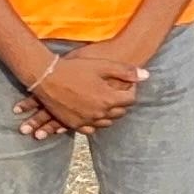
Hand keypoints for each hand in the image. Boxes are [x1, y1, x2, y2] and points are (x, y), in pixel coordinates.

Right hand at [29, 45, 145, 133]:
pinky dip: (94, 122)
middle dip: (121, 102)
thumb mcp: (103, 65)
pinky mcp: (73, 124)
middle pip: (119, 112)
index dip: (131, 90)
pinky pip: (90, 128)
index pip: (130, 99)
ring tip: (106, 102)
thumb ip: (126, 71)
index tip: (127, 83)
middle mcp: (99, 113)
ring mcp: (85, 120)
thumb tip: (146, 76)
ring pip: (106, 122)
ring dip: (109, 113)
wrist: (46, 77)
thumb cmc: (75, 68)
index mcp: (109, 99)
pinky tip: (93, 113)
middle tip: (118, 92)